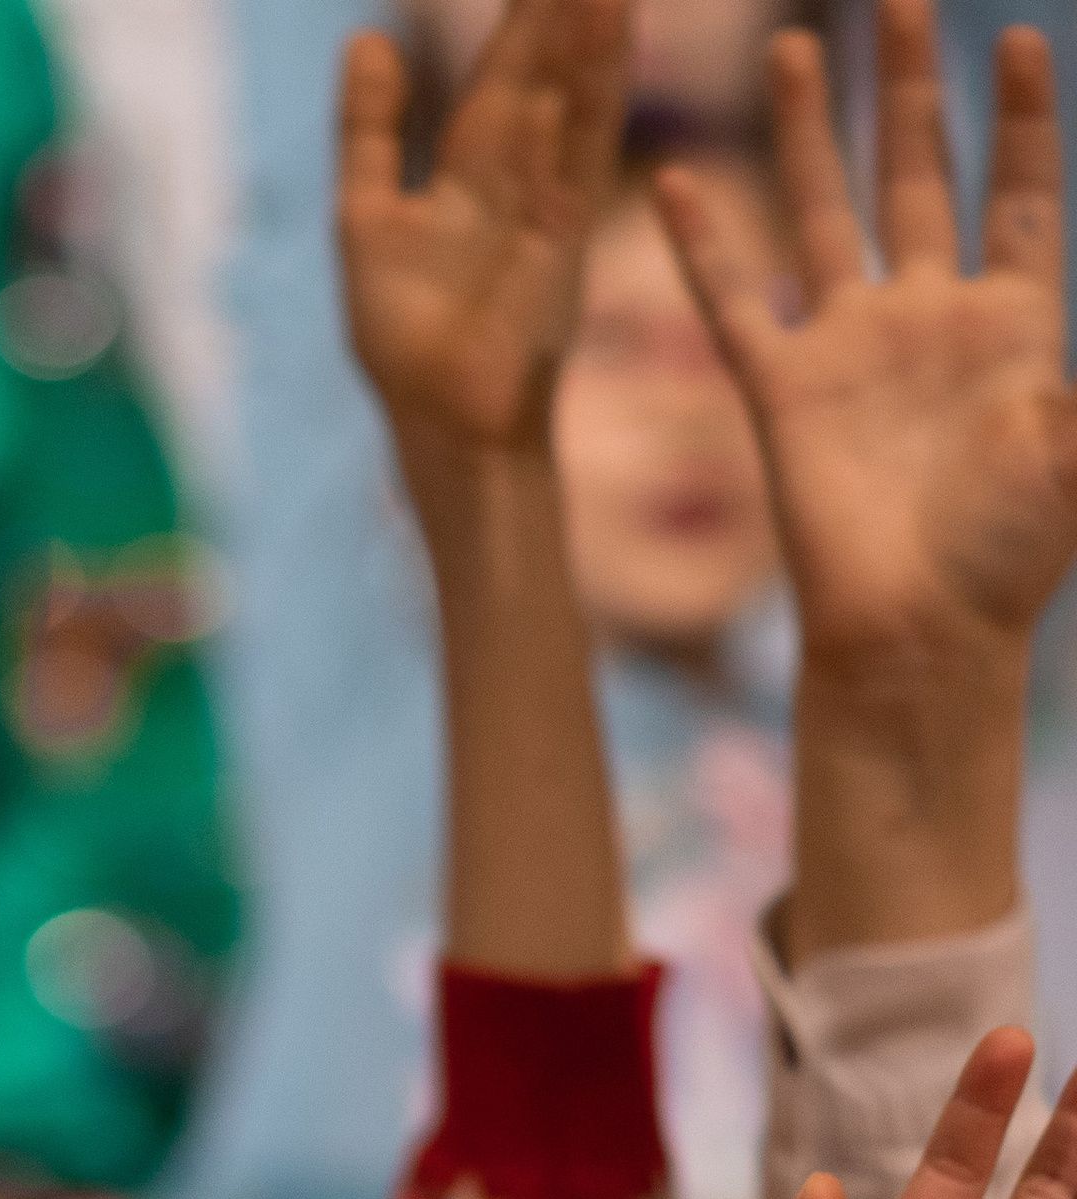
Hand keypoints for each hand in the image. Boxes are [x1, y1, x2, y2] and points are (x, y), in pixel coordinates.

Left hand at [339, 0, 627, 469]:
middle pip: (546, 70)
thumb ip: (369, 131)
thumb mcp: (365, 216)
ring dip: (592, 32)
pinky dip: (592, 91)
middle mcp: (518, 177)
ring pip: (574, 96)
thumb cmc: (404, 341)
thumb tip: (369, 37)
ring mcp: (547, 203)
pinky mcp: (562, 235)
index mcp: (470, 170)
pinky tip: (606, 28)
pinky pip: (580, 148)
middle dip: (563, 9)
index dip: (523, 13)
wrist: (436, 423)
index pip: (502, 72)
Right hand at [658, 6, 1076, 677]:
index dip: (1022, 119)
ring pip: (823, 213)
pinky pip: (735, 303)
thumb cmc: (1007, 558)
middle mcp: (927, 321)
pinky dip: (706, 244)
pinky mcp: (782, 394)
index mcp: (1011, 326)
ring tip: (797, 43)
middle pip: (918, 172)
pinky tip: (676, 180)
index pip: (1020, 193)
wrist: (915, 638)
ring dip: (810, 130)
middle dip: (910, 84)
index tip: (1022, 39)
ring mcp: (849, 351)